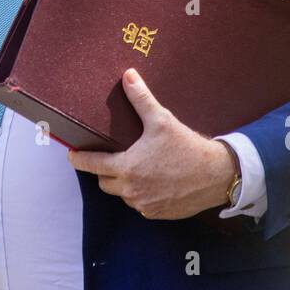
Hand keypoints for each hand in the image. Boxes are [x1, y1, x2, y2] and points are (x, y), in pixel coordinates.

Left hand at [67, 67, 237, 219]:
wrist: (217, 175)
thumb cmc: (187, 147)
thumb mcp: (162, 120)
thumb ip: (141, 99)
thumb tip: (128, 75)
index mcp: (127, 167)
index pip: (92, 165)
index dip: (79, 159)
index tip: (72, 155)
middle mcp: (132, 190)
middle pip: (105, 182)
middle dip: (105, 171)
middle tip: (114, 157)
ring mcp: (145, 205)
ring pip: (122, 195)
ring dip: (124, 184)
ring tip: (137, 167)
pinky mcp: (158, 214)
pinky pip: (140, 205)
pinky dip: (141, 194)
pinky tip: (153, 181)